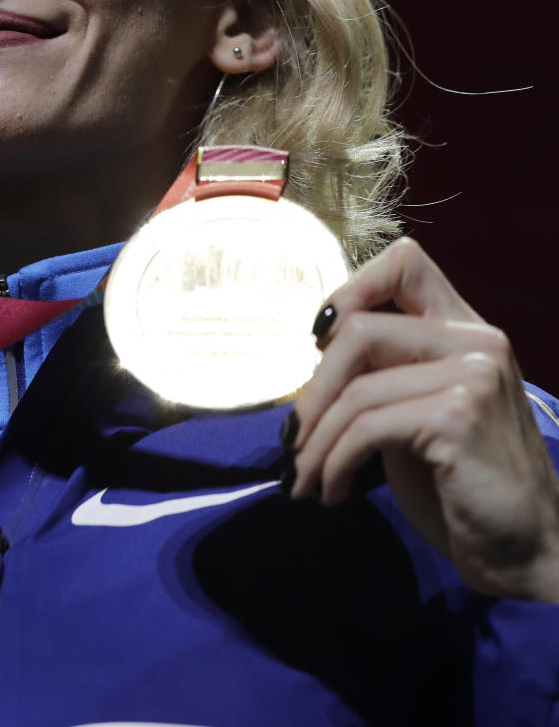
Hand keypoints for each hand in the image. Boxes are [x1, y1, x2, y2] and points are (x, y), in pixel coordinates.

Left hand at [286, 237, 558, 600]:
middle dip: (312, 389)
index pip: (404, 263)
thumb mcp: (418, 412)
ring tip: (304, 477)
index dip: (350, 290)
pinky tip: (332, 492)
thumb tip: (314, 360)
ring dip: (315, 439)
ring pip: (357, 386)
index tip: (318, 343)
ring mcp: (473, 376)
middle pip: (359, 329)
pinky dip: (335, 462)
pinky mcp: (460, 417)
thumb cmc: (462, 487)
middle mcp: (477, 341)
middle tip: (293, 437)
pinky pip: (367, 427)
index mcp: (466, 330)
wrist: (526, 555)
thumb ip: (384, 373)